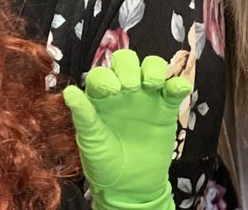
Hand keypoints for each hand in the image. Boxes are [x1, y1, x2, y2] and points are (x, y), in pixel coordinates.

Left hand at [63, 49, 189, 209]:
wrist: (129, 186)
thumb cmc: (104, 163)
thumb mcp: (91, 141)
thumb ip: (83, 115)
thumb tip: (69, 91)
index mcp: (100, 97)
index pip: (101, 74)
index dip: (105, 77)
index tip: (110, 92)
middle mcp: (122, 91)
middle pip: (127, 61)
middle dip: (129, 67)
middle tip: (130, 88)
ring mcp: (145, 98)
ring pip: (152, 67)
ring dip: (154, 69)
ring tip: (152, 84)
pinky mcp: (165, 109)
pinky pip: (174, 89)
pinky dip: (179, 84)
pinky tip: (178, 89)